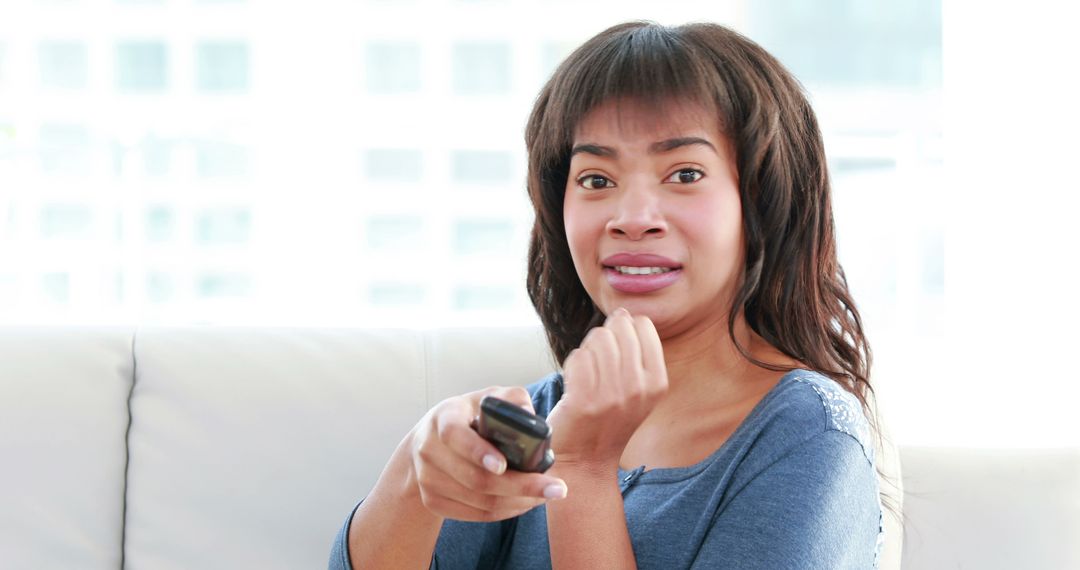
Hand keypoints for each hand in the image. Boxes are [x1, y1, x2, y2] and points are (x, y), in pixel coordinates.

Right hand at [406, 386, 567, 521]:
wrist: (428, 444)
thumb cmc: (468, 417)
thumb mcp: (486, 399)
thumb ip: (511, 400)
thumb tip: (530, 417)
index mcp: (443, 418)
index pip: (455, 436)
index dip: (479, 452)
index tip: (504, 465)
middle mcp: (429, 450)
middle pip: (475, 479)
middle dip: (520, 486)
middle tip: (555, 488)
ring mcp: (428, 479)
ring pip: (480, 502)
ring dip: (518, 502)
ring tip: (546, 494)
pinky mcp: (433, 502)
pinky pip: (476, 515)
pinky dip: (506, 512)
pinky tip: (525, 502)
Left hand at [546, 308, 668, 470]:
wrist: (584, 460)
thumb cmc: (608, 418)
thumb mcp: (638, 389)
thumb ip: (637, 352)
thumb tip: (625, 313)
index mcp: (657, 382)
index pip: (642, 325)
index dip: (624, 329)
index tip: (616, 352)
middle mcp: (639, 388)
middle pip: (618, 328)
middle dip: (603, 336)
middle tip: (597, 364)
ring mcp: (612, 395)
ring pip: (597, 339)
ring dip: (587, 350)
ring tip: (587, 373)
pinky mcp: (584, 400)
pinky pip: (577, 357)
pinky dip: (572, 364)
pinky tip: (574, 383)